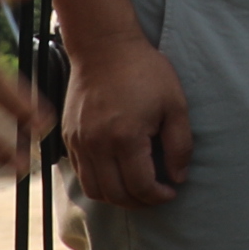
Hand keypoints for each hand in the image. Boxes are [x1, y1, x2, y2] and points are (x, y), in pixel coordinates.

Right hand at [62, 35, 194, 209]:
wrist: (104, 47)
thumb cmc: (145, 71)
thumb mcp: (175, 104)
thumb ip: (180, 145)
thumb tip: (178, 177)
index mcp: (125, 137)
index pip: (141, 186)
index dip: (159, 196)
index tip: (172, 191)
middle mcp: (96, 144)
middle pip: (115, 195)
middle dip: (139, 202)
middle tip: (156, 195)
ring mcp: (78, 141)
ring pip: (93, 189)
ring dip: (117, 197)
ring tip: (137, 188)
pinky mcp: (68, 136)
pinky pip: (81, 172)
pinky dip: (99, 181)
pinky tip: (118, 172)